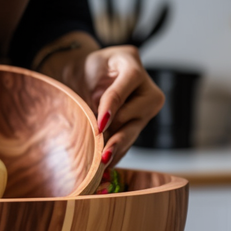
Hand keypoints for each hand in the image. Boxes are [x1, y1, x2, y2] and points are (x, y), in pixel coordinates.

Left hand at [40, 37, 164, 167]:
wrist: (87, 75)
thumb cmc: (84, 70)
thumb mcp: (83, 71)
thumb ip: (90, 92)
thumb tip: (93, 129)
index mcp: (131, 62)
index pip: (124, 87)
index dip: (112, 106)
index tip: (100, 125)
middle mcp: (146, 87)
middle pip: (134, 115)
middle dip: (117, 136)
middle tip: (104, 156)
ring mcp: (147, 108)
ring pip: (132, 132)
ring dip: (116, 150)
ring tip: (104, 167)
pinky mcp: (139, 125)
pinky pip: (128, 142)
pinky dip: (116, 154)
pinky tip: (106, 168)